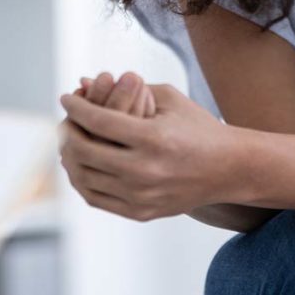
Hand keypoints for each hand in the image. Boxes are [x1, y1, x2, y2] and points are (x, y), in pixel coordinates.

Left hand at [59, 78, 237, 220]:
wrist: (229, 169)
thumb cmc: (197, 127)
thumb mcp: (168, 99)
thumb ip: (126, 88)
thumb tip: (84, 82)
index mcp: (153, 137)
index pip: (98, 120)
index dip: (76, 107)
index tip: (67, 97)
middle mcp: (145, 170)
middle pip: (85, 150)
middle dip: (67, 131)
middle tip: (65, 120)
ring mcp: (141, 195)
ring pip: (84, 177)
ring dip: (69, 156)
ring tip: (69, 141)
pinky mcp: (140, 212)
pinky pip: (95, 198)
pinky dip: (82, 179)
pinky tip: (81, 163)